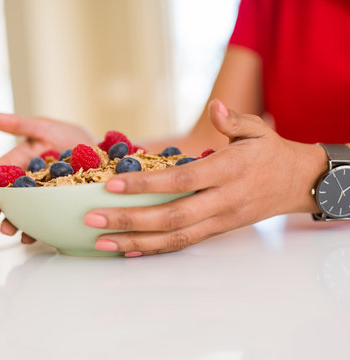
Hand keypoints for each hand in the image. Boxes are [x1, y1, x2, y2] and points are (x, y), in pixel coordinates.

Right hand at [0, 111, 95, 242]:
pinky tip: (29, 236)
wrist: (106, 155)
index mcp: (20, 163)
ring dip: (10, 223)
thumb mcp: (45, 127)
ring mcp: (40, 198)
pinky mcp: (55, 210)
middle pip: (3, 197)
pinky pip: (41, 221)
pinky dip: (33, 231)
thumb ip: (16, 124)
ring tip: (8, 229)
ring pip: (19, 212)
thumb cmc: (73, 137)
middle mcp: (27, 182)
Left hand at [84, 99, 326, 256]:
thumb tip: (215, 107)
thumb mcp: (257, 129)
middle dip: (129, 220)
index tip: (112, 185)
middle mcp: (222, 200)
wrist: (296, 183)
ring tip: (101, 242)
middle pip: (171, 217)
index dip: (146, 185)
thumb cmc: (270, 153)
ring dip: (135, 242)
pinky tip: (128, 249)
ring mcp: (219, 220)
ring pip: (174, 238)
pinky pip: (183, 244)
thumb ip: (234, 120)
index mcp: (228, 171)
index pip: (182, 181)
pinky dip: (154, 249)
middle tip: (92, 219)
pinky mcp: (216, 230)